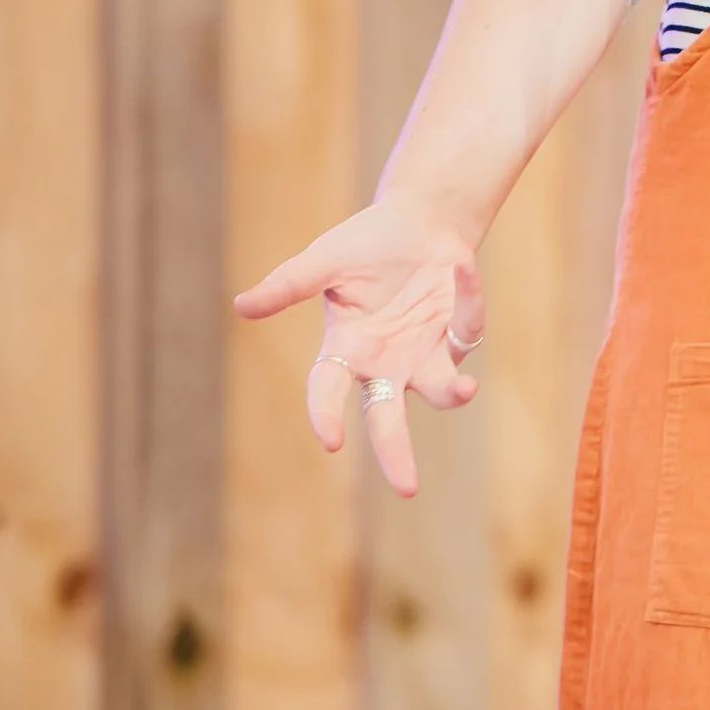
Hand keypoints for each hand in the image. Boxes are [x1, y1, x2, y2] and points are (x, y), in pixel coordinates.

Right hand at [233, 193, 483, 500]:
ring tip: (462, 390)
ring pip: (438, 390)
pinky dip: (468, 302)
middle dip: (396, 454)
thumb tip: (242, 305)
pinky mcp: (457, 334)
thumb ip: (287, 284)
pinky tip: (462, 269)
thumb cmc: (364, 244)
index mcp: (345, 348)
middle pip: (387, 419)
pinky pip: (466, 330)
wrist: (419, 222)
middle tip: (408, 487)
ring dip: (450, 392)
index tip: (331, 440)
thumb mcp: (323, 260)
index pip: (327, 390)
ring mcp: (423, 353)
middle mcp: (384, 362)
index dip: (325, 414)